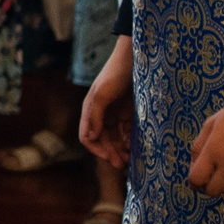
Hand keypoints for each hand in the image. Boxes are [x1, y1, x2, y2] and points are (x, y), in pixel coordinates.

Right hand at [79, 37, 134, 167]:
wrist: (135, 59)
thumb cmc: (115, 74)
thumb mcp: (103, 94)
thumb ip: (95, 116)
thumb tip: (91, 138)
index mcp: (90, 110)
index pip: (87, 136)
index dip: (96, 149)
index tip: (109, 157)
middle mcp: (100, 114)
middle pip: (102, 140)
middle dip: (110, 153)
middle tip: (121, 165)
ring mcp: (114, 113)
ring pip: (115, 138)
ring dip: (120, 150)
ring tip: (129, 160)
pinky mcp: (128, 112)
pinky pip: (126, 131)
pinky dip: (129, 140)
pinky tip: (135, 147)